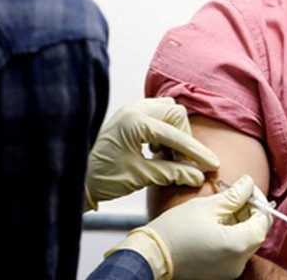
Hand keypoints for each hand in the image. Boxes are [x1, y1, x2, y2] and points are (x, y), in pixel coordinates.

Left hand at [84, 97, 218, 209]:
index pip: (176, 135)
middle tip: (184, 161)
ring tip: (169, 155)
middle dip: (184, 137)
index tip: (211, 165)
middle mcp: (133, 109)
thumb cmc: (103, 177)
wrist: (75, 177)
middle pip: (175, 113)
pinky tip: (157, 149)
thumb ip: (172, 172)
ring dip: (174, 131)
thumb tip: (197, 175)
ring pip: (166, 110)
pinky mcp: (127, 116)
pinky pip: (155, 114)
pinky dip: (163, 130)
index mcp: (136, 122)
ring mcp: (129, 110)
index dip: (196, 152)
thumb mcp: (141, 176)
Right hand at [107, 175, 272, 279]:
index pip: (263, 220)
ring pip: (246, 241)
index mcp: (238, 245)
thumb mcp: (208, 205)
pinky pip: (234, 250)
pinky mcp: (220, 273)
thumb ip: (234, 195)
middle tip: (235, 193)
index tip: (247, 187)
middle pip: (256, 232)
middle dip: (249, 210)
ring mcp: (230, 270)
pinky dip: (231, 234)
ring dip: (240, 221)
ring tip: (222, 206)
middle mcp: (239, 262)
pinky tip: (216, 221)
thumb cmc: (176, 229)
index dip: (258, 200)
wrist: (151, 255)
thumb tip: (249, 183)